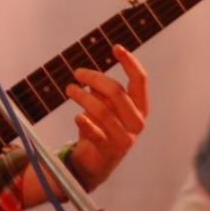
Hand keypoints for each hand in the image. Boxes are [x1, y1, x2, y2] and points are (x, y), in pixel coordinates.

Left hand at [64, 44, 147, 189]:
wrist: (96, 163)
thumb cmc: (101, 128)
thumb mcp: (104, 106)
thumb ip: (101, 90)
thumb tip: (89, 74)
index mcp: (140, 108)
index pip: (140, 81)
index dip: (129, 62)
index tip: (116, 48)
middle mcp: (137, 122)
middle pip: (116, 92)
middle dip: (94, 78)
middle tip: (77, 72)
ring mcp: (125, 138)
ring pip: (102, 110)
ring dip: (82, 96)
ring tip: (69, 89)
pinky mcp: (109, 150)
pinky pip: (96, 133)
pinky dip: (85, 123)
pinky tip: (77, 117)